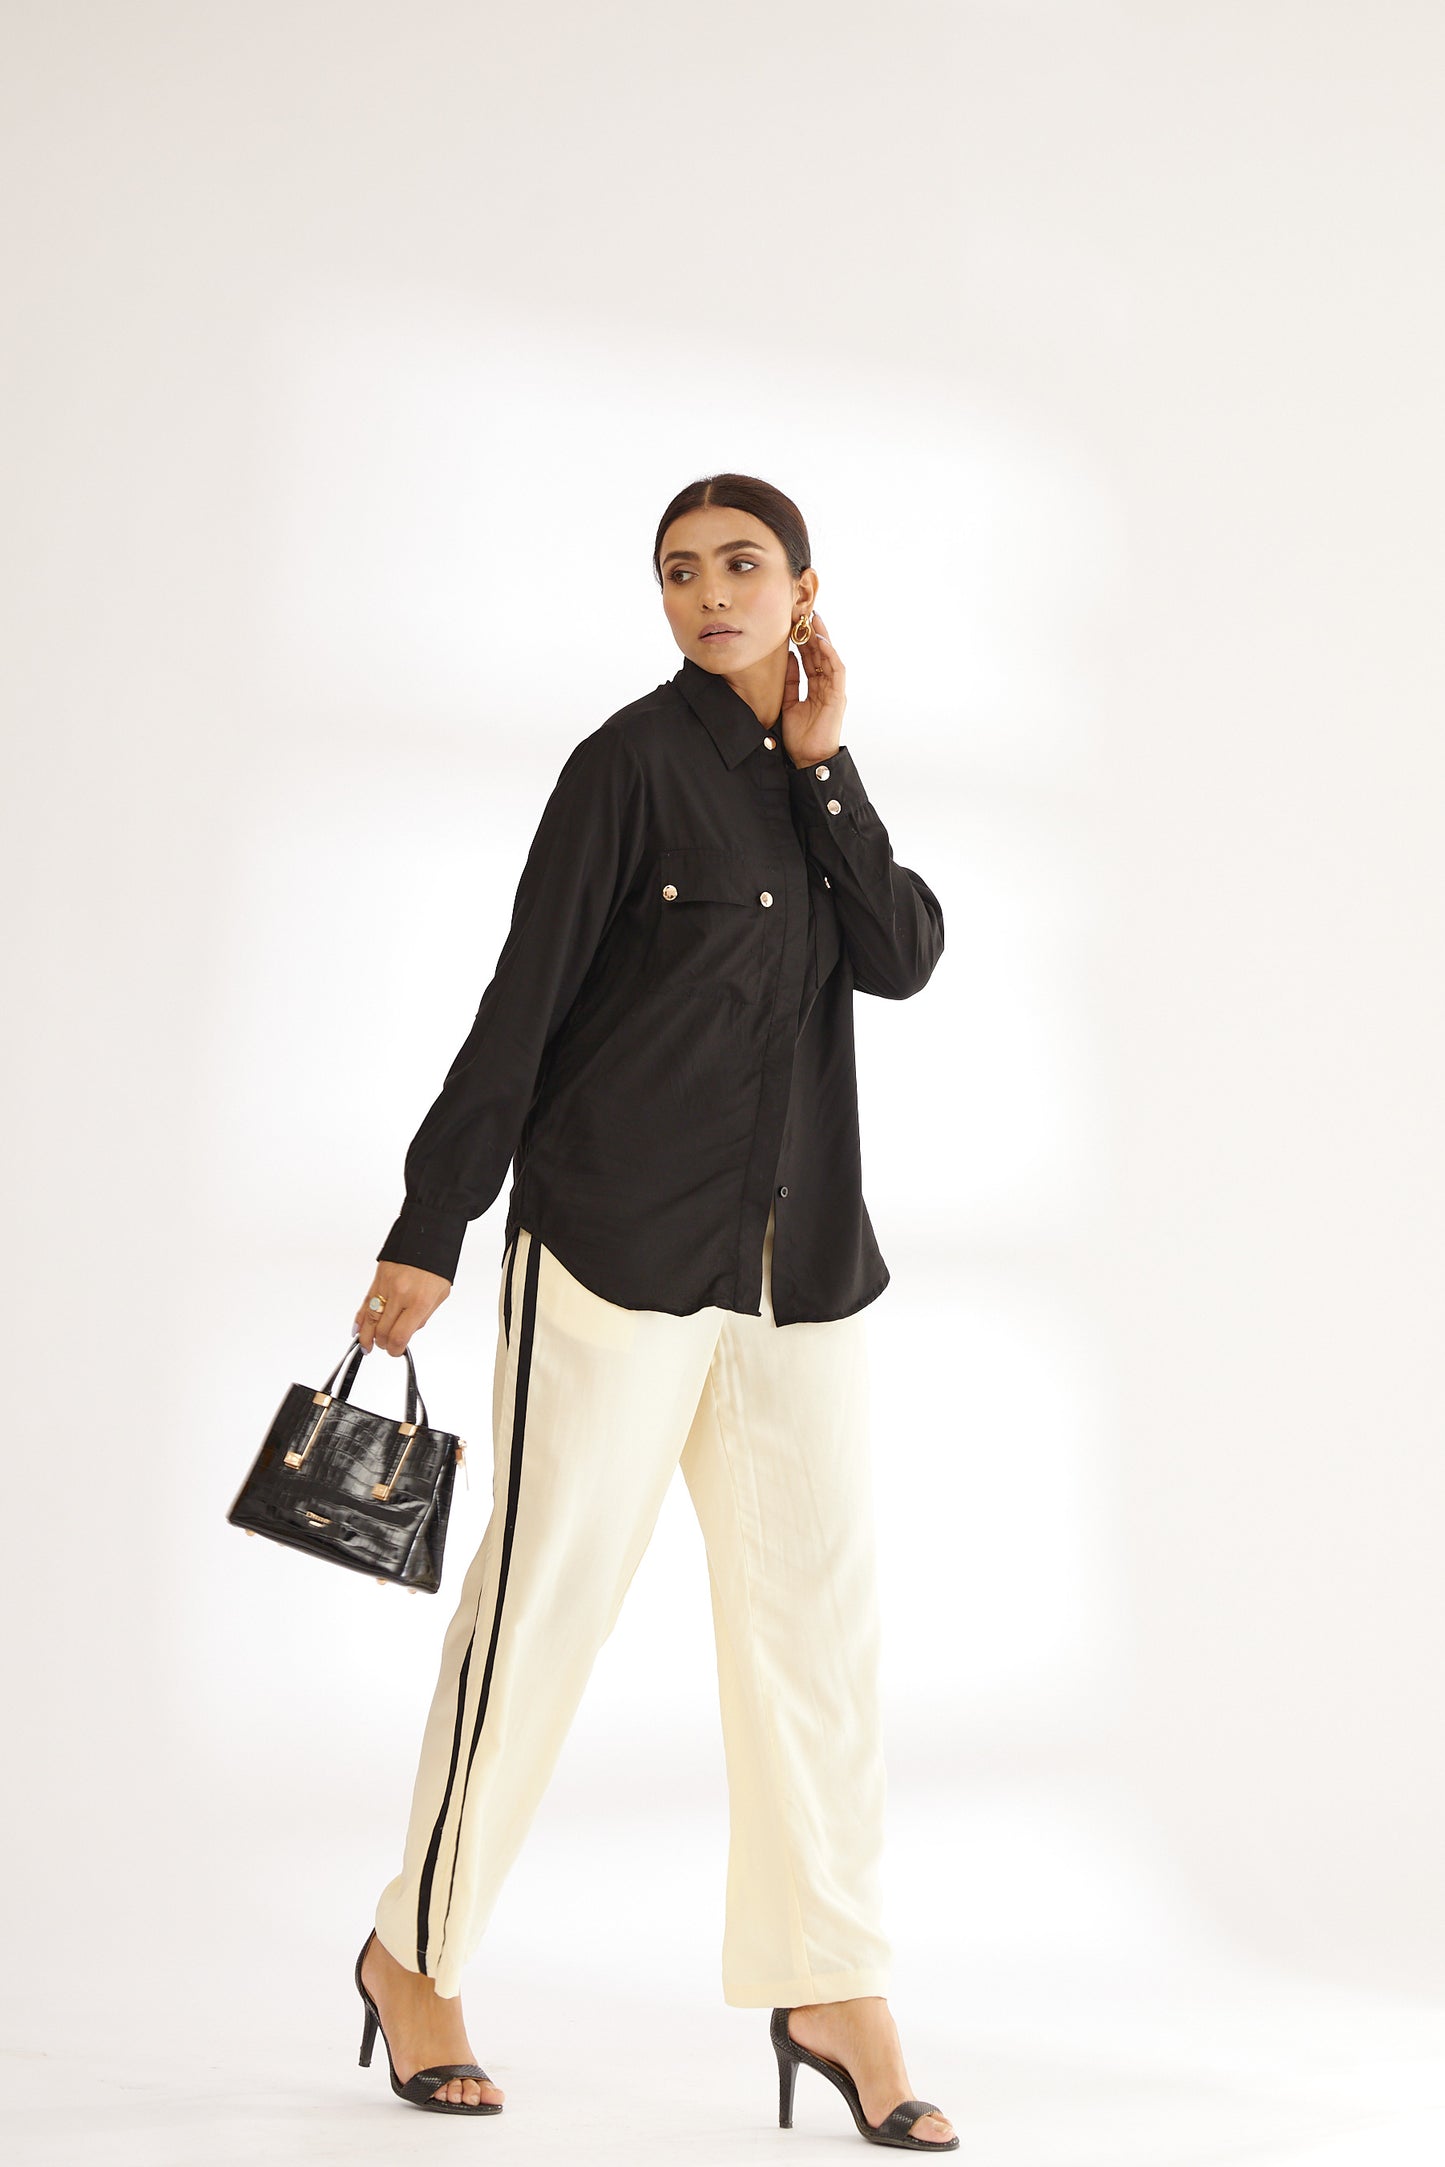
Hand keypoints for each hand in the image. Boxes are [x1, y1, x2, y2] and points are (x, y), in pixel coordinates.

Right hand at [353, 1260, 451, 1355]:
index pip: (400, 1336)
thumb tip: (406, 1333)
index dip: (395, 1349)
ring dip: (366, 1336)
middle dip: (383, 1344)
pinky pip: (365, 1303)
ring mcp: (387, 1286)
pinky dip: (360, 1319)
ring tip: (367, 1345)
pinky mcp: (378, 1278)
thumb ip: (422, 1316)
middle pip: (382, 1331)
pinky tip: (358, 1329)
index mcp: (419, 1301)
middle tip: (385, 1346)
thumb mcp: (439, 1296)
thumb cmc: (436, 1267)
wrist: (428, 1238)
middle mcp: (401, 1295)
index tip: (396, 1351)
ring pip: (370, 1319)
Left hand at [781, 610, 844, 769]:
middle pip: (820, 654)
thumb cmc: (799, 736)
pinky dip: (830, 655)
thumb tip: (787, 658)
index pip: (810, 659)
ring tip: (813, 620)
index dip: (802, 641)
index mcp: (816, 687)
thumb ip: (789, 681)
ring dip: (822, 638)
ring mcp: (834, 690)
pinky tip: (822, 642)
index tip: (793, 624)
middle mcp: (827, 686)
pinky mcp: (838, 696)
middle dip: (812, 633)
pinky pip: (836, 671)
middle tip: (803, 612)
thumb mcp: (789, 703)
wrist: (808, 759)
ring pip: (829, 658)